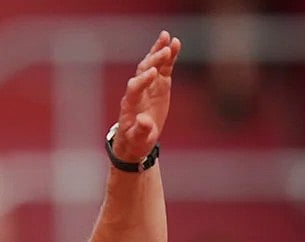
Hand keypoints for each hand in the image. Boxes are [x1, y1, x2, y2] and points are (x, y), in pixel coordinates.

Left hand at [112, 30, 180, 162]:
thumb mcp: (137, 139)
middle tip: (164, 51)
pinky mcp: (158, 85)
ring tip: (167, 37)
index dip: (142, 80)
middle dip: (153, 61)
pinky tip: (175, 43)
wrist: (135, 138)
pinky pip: (163, 68)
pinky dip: (168, 56)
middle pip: (142, 71)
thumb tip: (144, 120)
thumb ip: (141, 130)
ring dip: (158, 51)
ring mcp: (148, 86)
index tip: (152, 73)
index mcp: (130, 104)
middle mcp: (137, 91)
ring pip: (152, 65)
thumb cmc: (135, 141)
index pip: (134, 88)